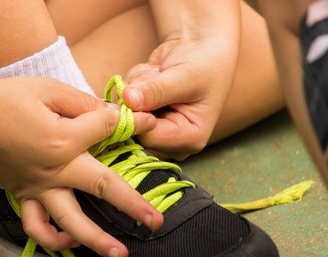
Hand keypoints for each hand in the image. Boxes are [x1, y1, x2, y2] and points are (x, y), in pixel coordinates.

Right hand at [0, 77, 162, 256]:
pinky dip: (54, 238)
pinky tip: (71, 240)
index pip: (109, 130)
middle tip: (156, 222)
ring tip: (121, 253)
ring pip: (71, 222)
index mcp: (63, 138)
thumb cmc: (6, 99)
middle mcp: (55, 169)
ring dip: (97, 240)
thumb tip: (111, 114)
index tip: (148, 122)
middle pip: (104, 188)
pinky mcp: (25, 195)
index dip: (133, 123)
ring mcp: (39, 188)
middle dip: (134, 205)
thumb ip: (83, 103)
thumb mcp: (48, 89)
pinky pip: (37, 227)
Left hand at [123, 35, 238, 159]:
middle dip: (136, 99)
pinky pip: (122, 100)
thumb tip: (128, 100)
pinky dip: (133, 81)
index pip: (149, 139)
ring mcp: (156, 126)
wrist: (203, 46)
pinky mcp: (144, 111)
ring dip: (135, 85)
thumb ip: (157, 91)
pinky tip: (153, 73)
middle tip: (155, 74)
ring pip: (125, 112)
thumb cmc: (205, 63)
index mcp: (189, 138)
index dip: (136, 117)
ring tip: (159, 72)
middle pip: (134, 129)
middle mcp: (171, 138)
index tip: (136, 91)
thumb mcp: (185, 76)